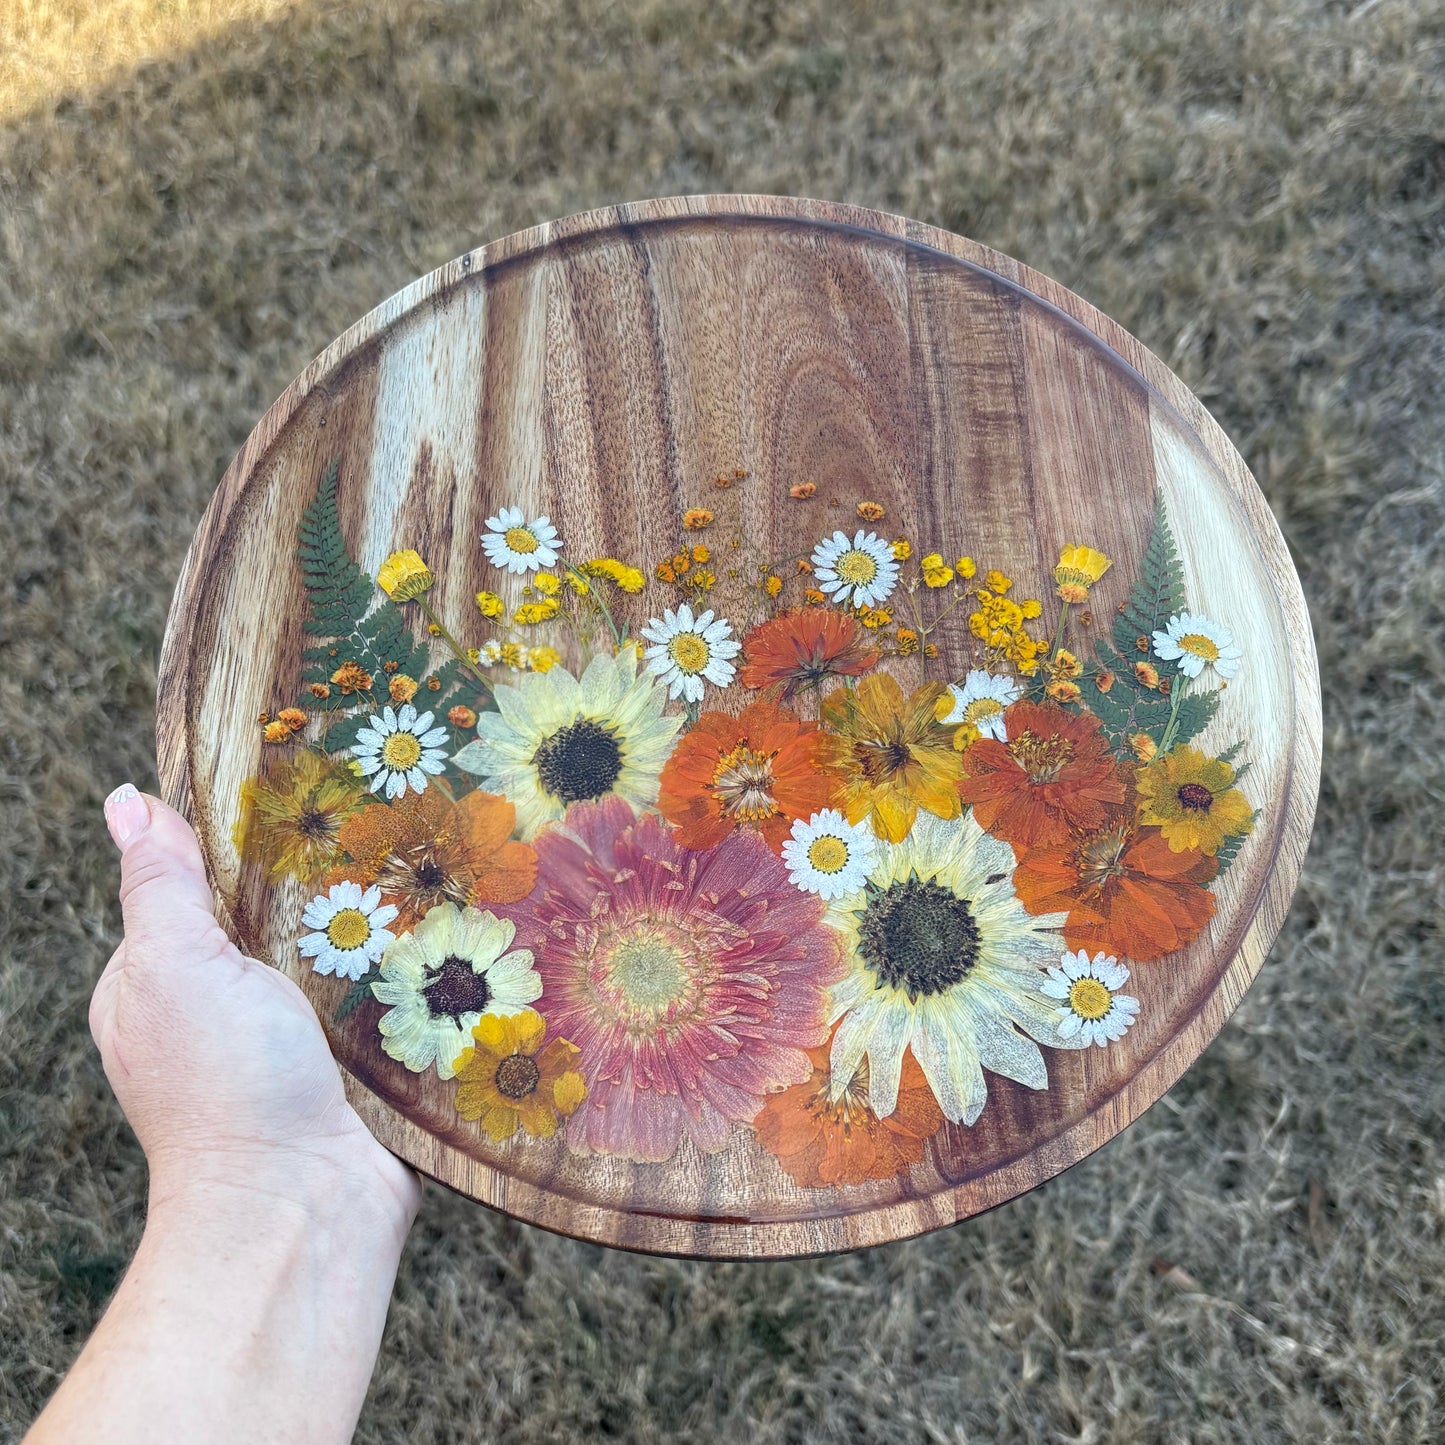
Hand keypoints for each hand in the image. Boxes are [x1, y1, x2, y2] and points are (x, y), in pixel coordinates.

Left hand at [91, 784, 419, 1238]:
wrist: (309, 1203)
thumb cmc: (224, 1086)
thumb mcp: (176, 967)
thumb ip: (162, 885)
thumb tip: (129, 800)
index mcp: (162, 976)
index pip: (197, 877)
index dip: (239, 831)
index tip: (294, 781)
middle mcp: (224, 1000)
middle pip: (273, 905)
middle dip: (316, 871)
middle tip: (372, 820)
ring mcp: (294, 1029)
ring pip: (335, 941)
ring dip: (370, 914)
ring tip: (418, 861)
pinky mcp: (357, 1050)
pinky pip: (380, 984)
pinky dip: (404, 959)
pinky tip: (438, 924)